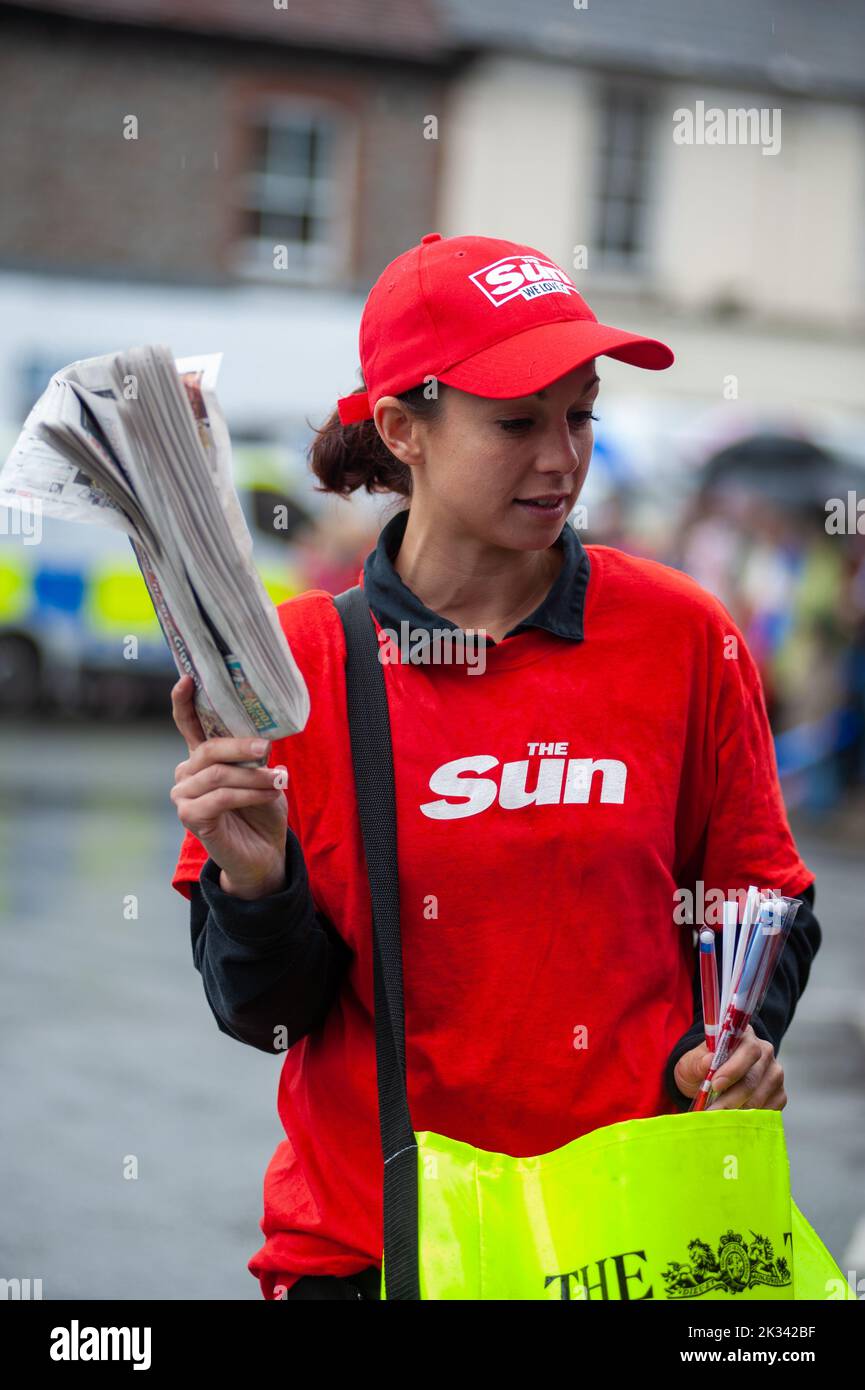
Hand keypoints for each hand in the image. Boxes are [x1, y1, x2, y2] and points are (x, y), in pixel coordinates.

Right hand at [170, 674, 287, 898]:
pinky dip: (249, 794)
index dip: (184, 700)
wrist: (263, 853)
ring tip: (279, 781)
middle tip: (268, 747)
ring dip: (253, 776)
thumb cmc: (262, 809)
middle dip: (241, 746)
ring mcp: (184, 796)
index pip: (187, 723)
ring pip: (218, 774)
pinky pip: (220, 797)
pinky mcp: (190, 817)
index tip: (188, 677)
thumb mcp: (262, 774)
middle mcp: (186, 773)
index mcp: (202, 757)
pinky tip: (269, 794)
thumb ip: (253, 754)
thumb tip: (262, 737)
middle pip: (209, 748)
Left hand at [673, 1025, 786, 1111]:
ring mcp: (774, 1073)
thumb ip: (697, 1061)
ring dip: (737, 1110)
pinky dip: (750, 1118)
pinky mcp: (779, 1094)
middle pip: (753, 1078)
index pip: (748, 1050)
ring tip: (719, 1118)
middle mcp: (764, 1051)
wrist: (710, 1082)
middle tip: (712, 1111)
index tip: (715, 1085)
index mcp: (744, 1035)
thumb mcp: (691, 1062)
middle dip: (731, 1097)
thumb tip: (709, 1061)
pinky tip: (734, 1120)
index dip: (733, 1069)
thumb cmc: (700, 1068)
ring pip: (760, 1097)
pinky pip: (769, 1110)